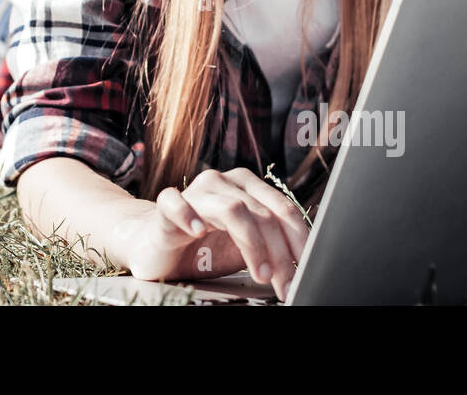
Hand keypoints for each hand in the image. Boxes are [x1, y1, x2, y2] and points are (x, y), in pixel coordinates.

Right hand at [118, 167, 309, 298]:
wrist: (158, 248)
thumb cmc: (204, 248)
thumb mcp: (245, 248)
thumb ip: (271, 247)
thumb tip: (307, 266)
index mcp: (247, 186)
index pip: (283, 209)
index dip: (299, 241)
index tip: (308, 270)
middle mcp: (223, 181)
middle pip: (262, 213)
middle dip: (279, 253)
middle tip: (285, 285)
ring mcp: (195, 191)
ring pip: (232, 209)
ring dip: (252, 244)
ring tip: (260, 274)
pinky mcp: (166, 206)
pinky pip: (175, 202)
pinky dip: (188, 215)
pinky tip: (198, 233)